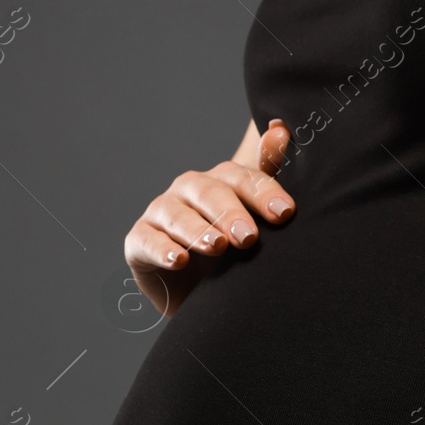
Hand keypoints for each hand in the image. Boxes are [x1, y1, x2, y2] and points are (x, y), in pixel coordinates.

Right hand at [123, 118, 294, 315]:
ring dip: (197, 230)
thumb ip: (266, 178)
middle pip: (208, 192)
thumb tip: (279, 129)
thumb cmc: (229, 254)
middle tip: (249, 237)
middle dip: (230, 214)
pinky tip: (179, 261)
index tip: (285, 214)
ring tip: (217, 246)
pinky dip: (162, 250)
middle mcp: (187, 190)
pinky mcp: (138, 241)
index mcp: (218, 181)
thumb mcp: (253, 220)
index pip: (241, 178)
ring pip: (177, 215)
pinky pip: (147, 241)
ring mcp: (160, 214)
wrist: (197, 295)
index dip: (263, 193)